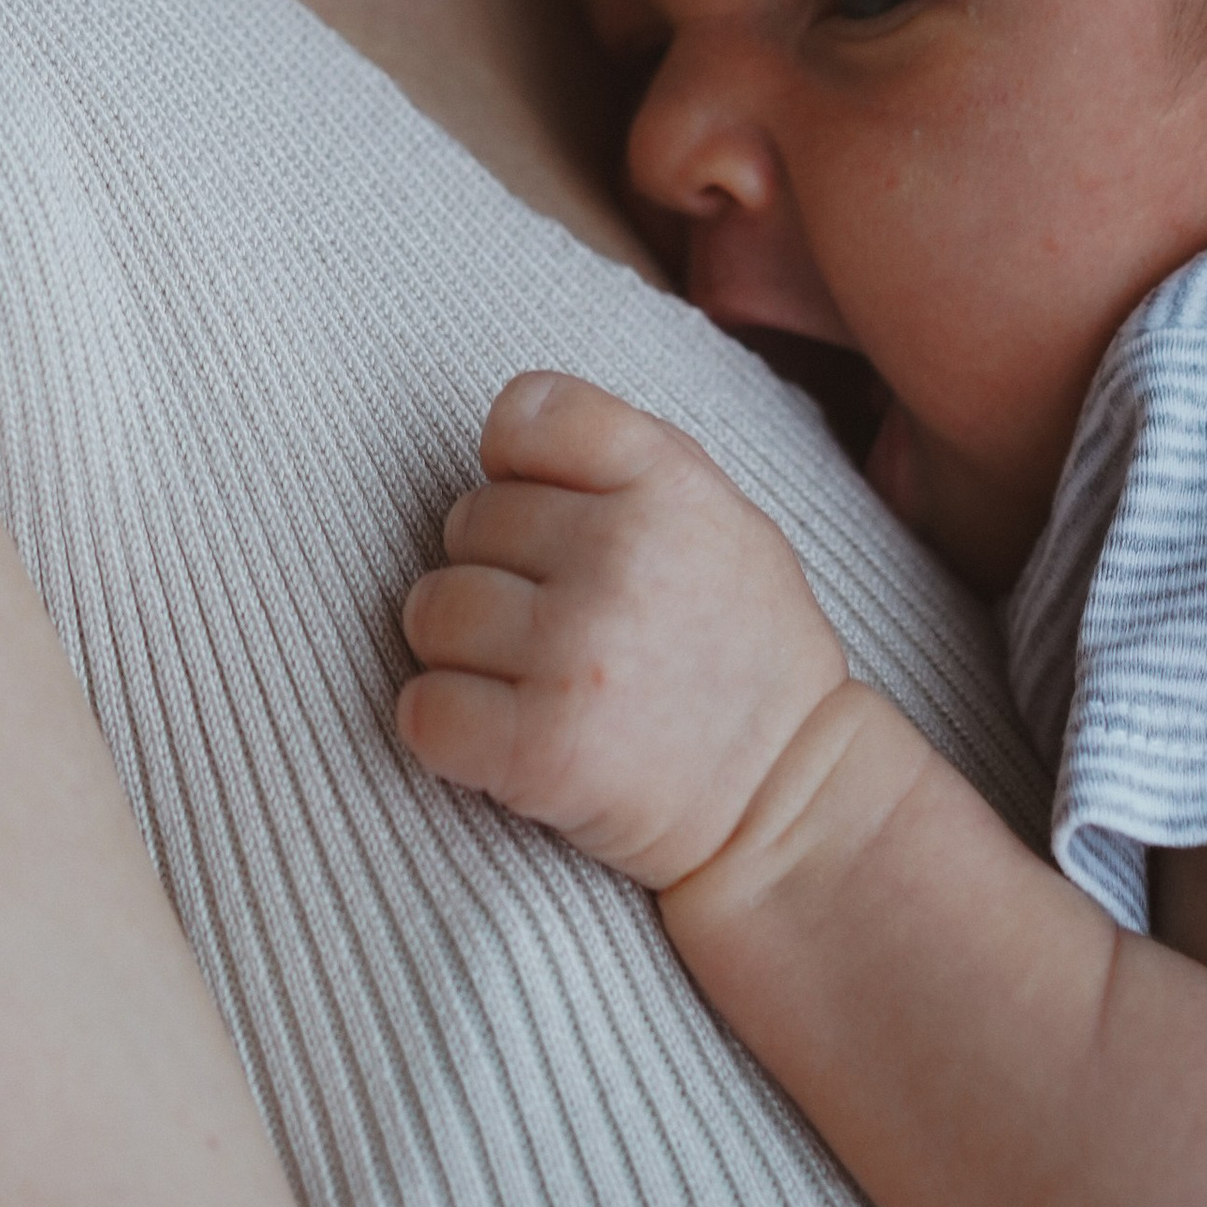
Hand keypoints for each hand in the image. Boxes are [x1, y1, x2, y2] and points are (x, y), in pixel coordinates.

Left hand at [395, 373, 851, 892]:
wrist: (784, 794)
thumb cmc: (740, 645)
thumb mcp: (718, 514)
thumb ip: (621, 460)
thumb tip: (503, 437)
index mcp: (667, 482)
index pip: (525, 411)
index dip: (515, 462)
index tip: (542, 510)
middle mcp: (619, 556)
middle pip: (466, 520)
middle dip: (496, 568)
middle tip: (559, 619)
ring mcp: (575, 654)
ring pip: (430, 610)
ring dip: (460, 648)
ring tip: (528, 676)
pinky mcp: (539, 751)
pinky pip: (421, 708)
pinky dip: (441, 724)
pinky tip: (496, 732)